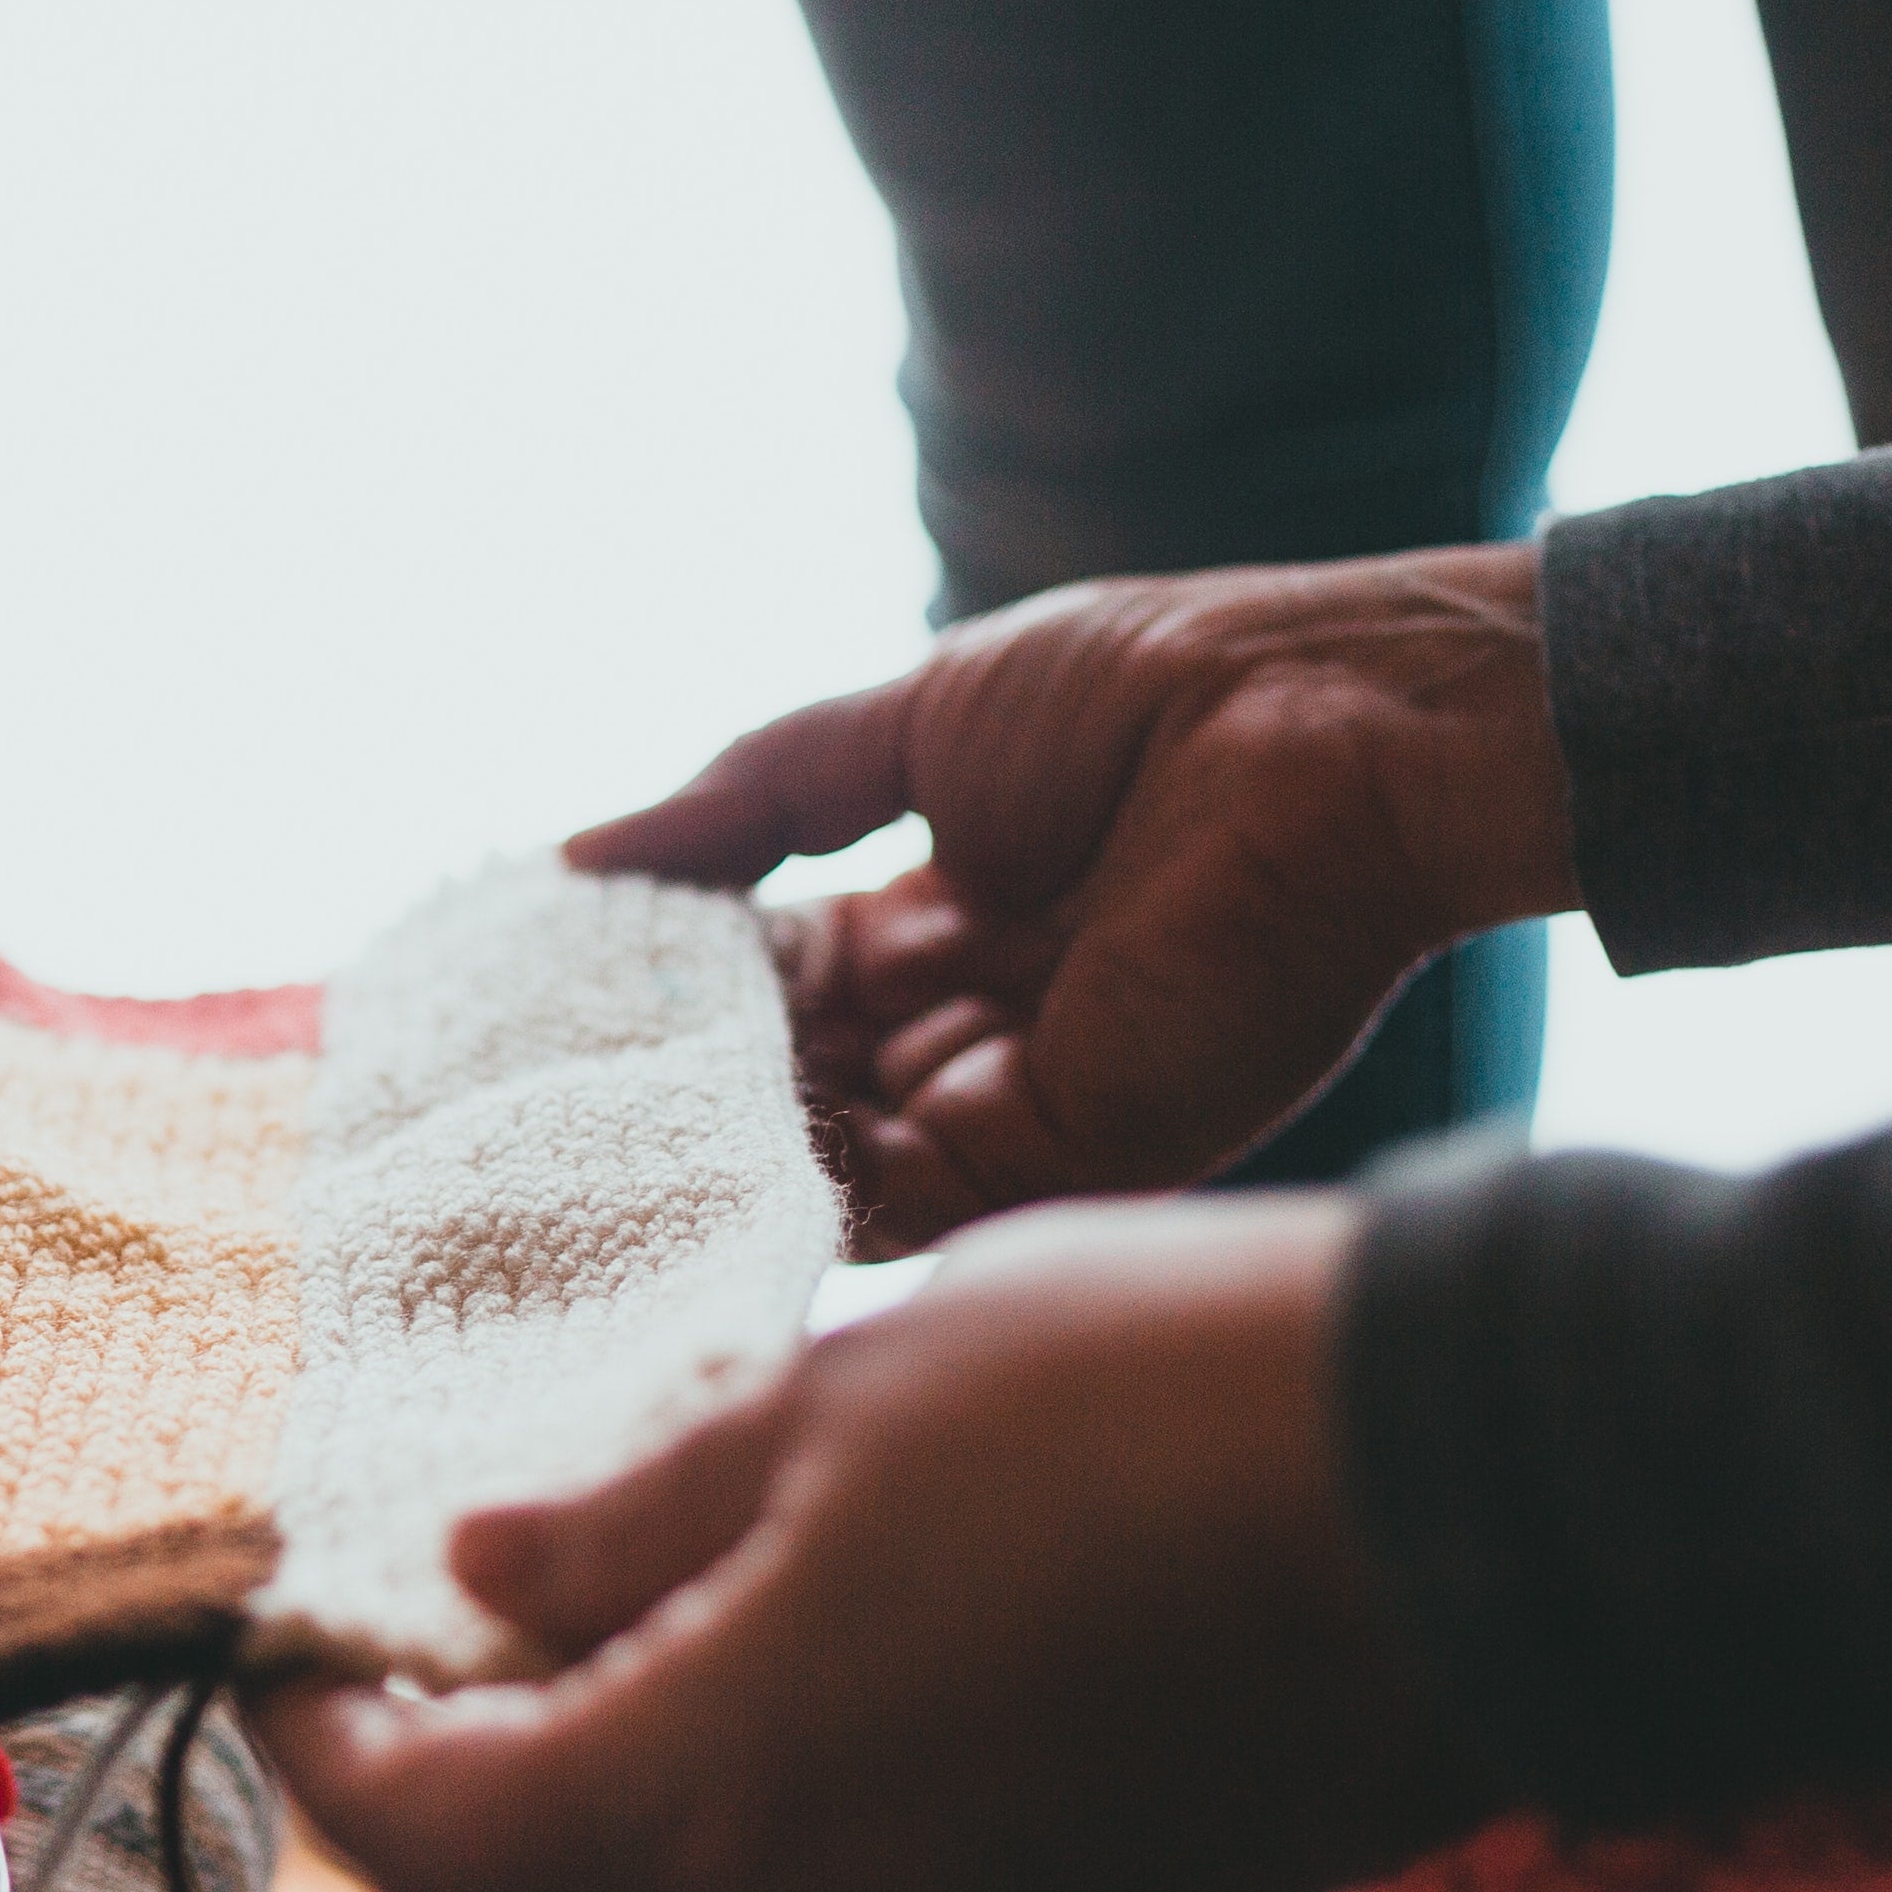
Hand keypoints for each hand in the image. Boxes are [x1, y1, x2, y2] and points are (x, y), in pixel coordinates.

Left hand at [251, 1198, 1497, 1891]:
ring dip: (643, 1862)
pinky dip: (807, 1856)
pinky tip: (840, 1693)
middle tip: (458, 1671)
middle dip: (479, 1837)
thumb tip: (483, 1569)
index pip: (430, 1848)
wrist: (1490, 1493)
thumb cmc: (1144, 1402)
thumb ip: (634, 1518)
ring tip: (638, 1669)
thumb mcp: (837, 1395)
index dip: (329, 1756)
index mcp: (714, 1794)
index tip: (293, 1653)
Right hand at [576, 546, 1581, 1252]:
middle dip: (695, 1075)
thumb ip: (752, 797)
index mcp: (959, 910)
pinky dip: (802, 1182)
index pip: (791, 977)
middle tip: (562, 1076)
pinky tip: (707, 1147)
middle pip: (802, 1075)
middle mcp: (983, 1017)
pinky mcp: (1063, 1148)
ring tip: (606, 1113)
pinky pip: (905, 1199)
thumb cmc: (1149, 692)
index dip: (691, 982)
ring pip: (836, 1147)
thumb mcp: (912, 721)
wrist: (1329, 736)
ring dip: (731, 1133)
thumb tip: (582, 854)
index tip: (577, 988)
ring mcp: (1022, 1094)